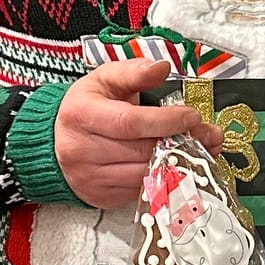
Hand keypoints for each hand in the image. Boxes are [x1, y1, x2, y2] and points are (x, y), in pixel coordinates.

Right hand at [52, 57, 223, 208]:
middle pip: (142, 150)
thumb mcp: (104, 80)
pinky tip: (180, 164)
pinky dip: (165, 178)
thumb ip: (133, 72)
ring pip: (145, 174)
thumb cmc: (84, 109)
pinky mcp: (101, 197)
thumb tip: (161, 68)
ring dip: (179, 163)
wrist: (54, 142)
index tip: (192, 116)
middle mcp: (81, 150)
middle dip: (182, 141)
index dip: (166, 121)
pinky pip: (141, 190)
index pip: (130, 122)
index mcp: (81, 115)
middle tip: (209, 133)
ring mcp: (90, 178)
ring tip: (201, 148)